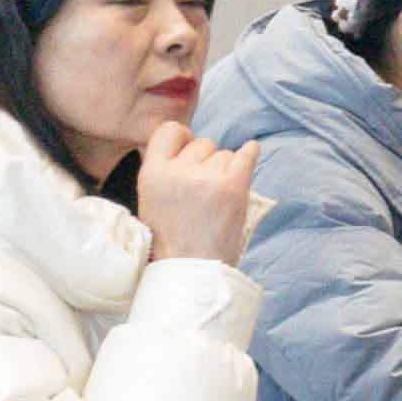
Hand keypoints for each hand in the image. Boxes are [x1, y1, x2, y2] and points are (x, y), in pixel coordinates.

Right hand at [132, 116, 261, 267]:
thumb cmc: (173, 238)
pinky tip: (249, 156)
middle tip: (203, 192)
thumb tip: (186, 139)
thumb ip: (165, 169)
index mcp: (151, 173)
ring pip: (225, 153)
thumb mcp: (151, 198)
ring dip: (225, 170)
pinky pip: (247, 154)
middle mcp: (177, 171)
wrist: (191, 270)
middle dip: (206, 162)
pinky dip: (250, 155)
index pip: (170, 130)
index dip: (182, 138)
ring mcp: (206, 177)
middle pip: (203, 143)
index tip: (188, 150)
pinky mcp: (233, 185)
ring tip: (216, 199)